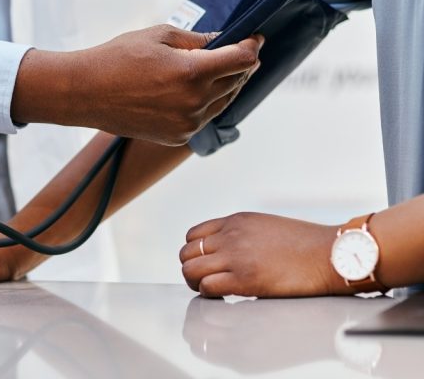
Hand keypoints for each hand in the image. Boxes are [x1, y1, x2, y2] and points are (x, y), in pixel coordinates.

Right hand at [12, 25, 262, 145]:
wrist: (84, 93)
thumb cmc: (116, 58)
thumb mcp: (158, 35)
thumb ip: (196, 39)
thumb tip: (221, 41)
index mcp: (192, 72)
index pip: (242, 59)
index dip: (252, 45)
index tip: (254, 38)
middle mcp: (194, 102)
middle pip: (238, 81)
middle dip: (242, 63)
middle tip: (241, 50)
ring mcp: (186, 124)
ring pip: (224, 102)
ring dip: (227, 84)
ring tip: (221, 69)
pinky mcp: (176, 137)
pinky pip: (204, 118)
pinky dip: (207, 103)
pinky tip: (196, 89)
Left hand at [180, 212, 348, 297]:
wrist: (331, 254)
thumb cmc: (307, 245)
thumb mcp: (266, 226)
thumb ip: (242, 234)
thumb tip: (230, 249)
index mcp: (236, 221)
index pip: (193, 235)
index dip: (195, 253)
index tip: (206, 265)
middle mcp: (231, 235)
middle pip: (186, 253)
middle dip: (192, 269)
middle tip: (206, 281)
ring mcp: (236, 256)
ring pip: (190, 269)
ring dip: (197, 283)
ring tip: (213, 290)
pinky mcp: (244, 279)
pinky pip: (207, 286)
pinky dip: (209, 294)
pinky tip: (225, 297)